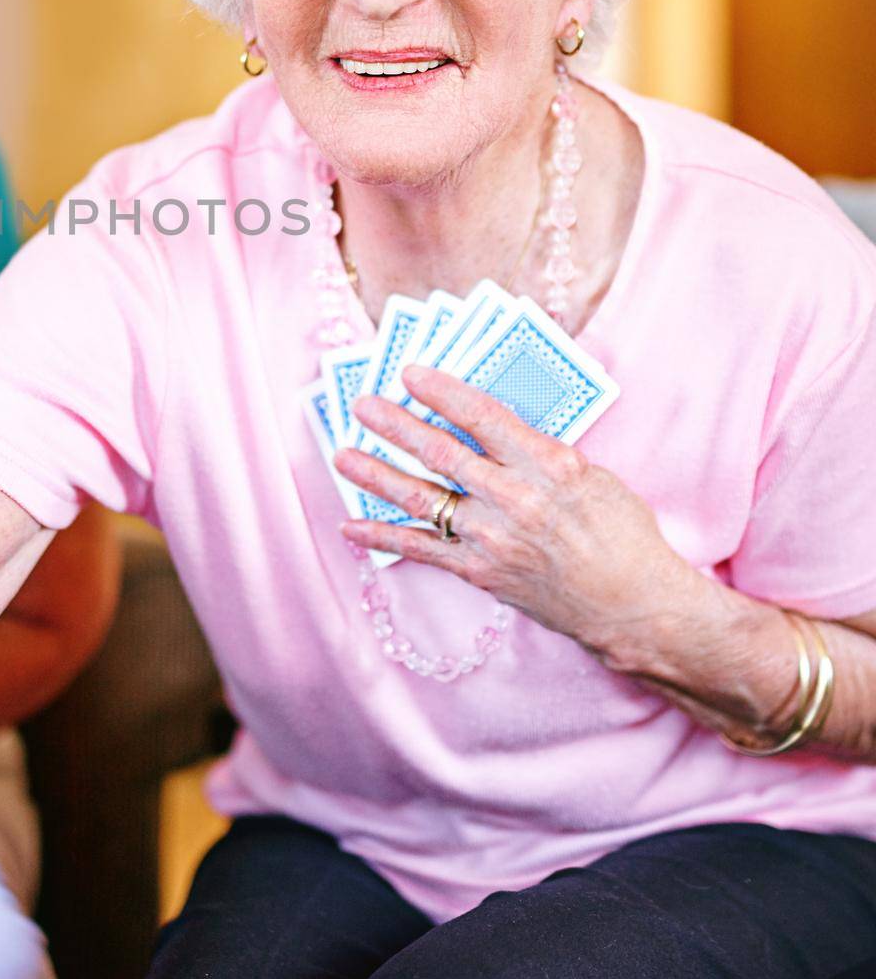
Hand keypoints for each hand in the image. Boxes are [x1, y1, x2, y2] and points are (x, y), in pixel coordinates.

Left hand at [334, 365, 698, 661]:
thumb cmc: (622, 535)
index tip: (409, 371)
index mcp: (549, 464)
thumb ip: (538, 452)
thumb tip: (488, 427)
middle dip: (395, 424)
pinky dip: (382, 536)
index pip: (483, 416)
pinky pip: (421, 550)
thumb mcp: (592, 475)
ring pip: (421, 497)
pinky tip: (350, 526)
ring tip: (342, 455)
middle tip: (362, 404)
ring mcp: (493, 538)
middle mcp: (514, 498)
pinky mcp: (480, 572)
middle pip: (441, 452)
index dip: (441, 391)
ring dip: (376, 474)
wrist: (636, 606)